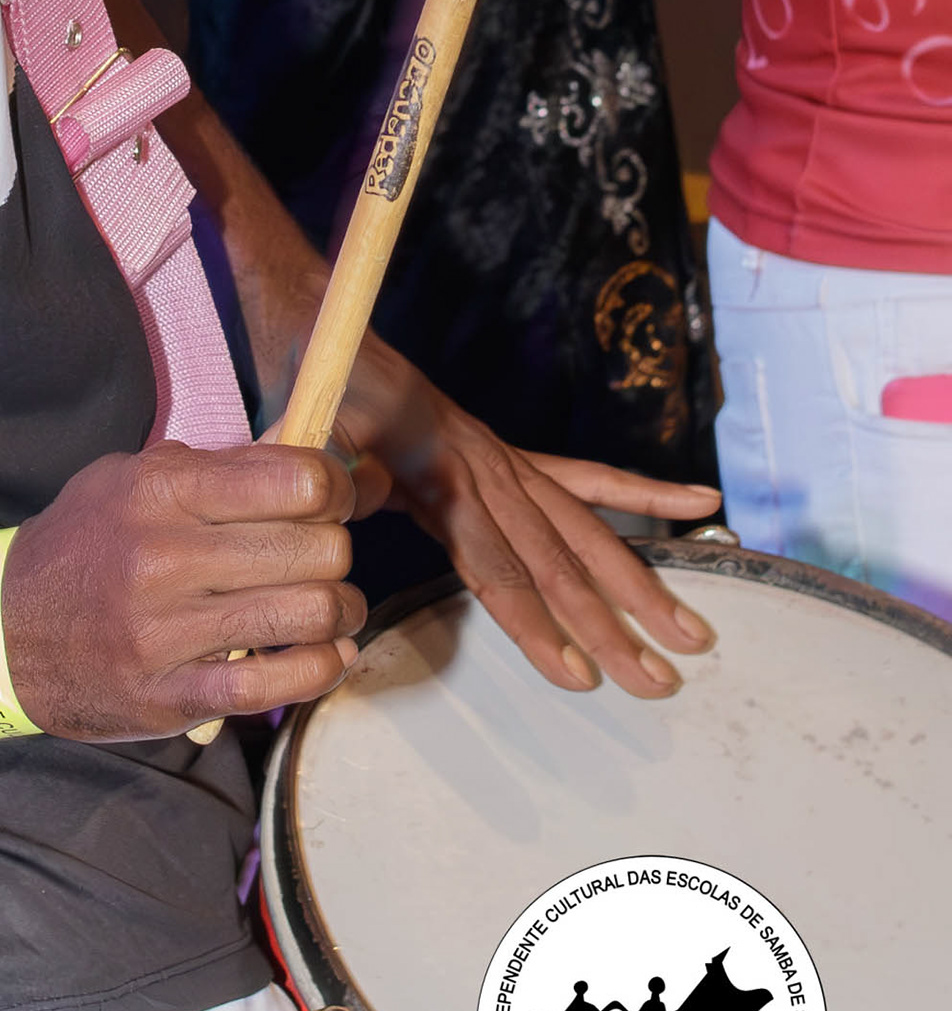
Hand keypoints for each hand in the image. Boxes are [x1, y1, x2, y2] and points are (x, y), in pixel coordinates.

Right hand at [0, 439, 365, 739]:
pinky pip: (276, 685)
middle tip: (326, 555)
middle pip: (314, 550)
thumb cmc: (83, 545)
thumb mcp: (130, 479)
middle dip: (337, 550)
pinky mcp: (170, 697)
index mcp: (158, 491)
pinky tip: (324, 655)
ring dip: (342, 611)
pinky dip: (320, 669)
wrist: (2, 631)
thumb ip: (218, 468)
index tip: (331, 498)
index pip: (295, 482)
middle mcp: (163, 558)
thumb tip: (317, 462)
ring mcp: (165, 633)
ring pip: (309, 616)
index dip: (334, 488)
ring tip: (334, 607)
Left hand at [331, 347, 720, 698]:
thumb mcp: (309, 442)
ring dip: (639, 583)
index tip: (577, 675)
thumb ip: (333, 478)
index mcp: (438, 473)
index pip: (497, 562)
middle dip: (611, 624)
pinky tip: (700, 501)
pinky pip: (586, 475)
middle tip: (658, 683)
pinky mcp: (507, 455)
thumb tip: (352, 505)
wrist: (325, 328)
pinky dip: (642, 492)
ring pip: (583, 530)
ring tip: (692, 633)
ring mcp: (503, 460)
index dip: (536, 620)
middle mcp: (486, 468)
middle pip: (558, 557)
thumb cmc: (312, 395)